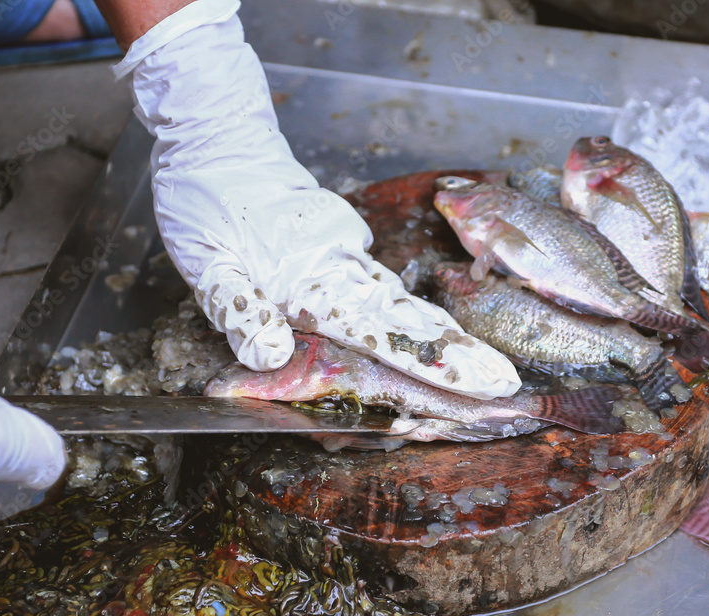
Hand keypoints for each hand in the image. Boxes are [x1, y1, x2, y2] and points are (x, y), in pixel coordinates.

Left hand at [112, 0, 520, 398]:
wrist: (216, 139)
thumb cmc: (205, 201)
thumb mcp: (206, 263)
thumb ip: (240, 310)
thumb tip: (273, 354)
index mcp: (308, 275)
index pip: (381, 328)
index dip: (433, 361)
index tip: (484, 380)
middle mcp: (337, 261)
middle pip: (406, 315)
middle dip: (456, 352)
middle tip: (503, 382)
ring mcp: (342, 246)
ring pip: (395, 299)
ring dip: (435, 336)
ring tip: (476, 368)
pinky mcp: (338, 238)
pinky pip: (372, 282)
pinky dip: (398, 312)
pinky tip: (417, 333)